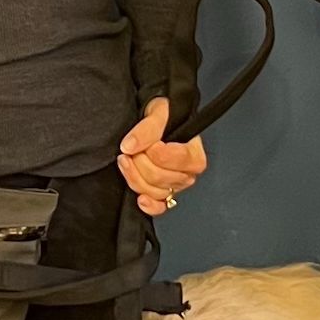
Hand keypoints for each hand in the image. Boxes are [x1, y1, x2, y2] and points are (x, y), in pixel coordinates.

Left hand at [119, 98, 207, 217]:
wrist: (157, 124)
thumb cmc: (163, 117)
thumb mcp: (158, 112)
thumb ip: (148, 127)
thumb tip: (130, 146)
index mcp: (194, 154)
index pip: (177, 159)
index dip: (156, 151)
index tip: (146, 141)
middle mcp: (188, 173)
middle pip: (160, 177)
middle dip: (140, 162)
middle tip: (131, 149)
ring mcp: (175, 186)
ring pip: (153, 191)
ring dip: (134, 176)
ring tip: (125, 160)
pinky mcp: (163, 196)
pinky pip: (158, 208)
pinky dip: (149, 206)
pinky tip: (141, 199)